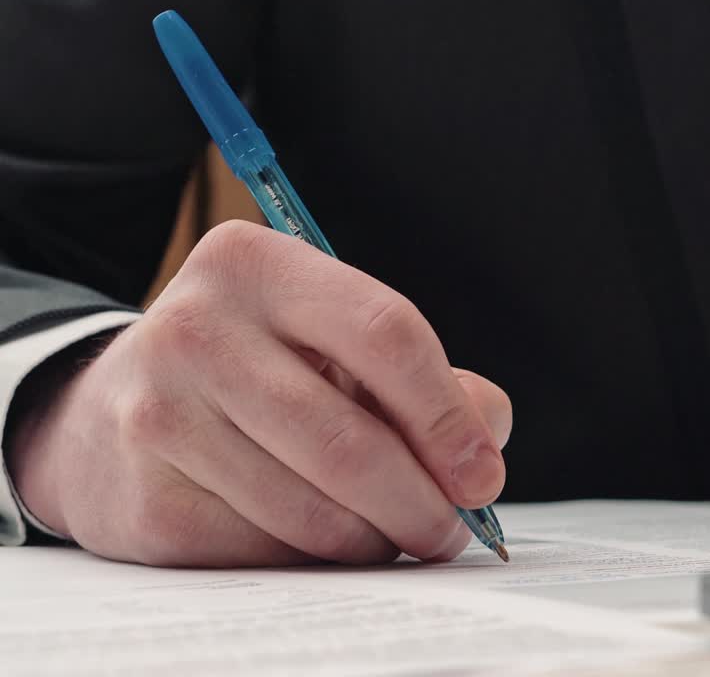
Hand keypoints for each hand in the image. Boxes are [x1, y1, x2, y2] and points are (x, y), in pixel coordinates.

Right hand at [8, 221, 511, 566]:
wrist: (111, 411)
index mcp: (257, 265)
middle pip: (350, 441)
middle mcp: (196, 328)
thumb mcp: (335, 341)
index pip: (386, 334)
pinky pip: (266, 553)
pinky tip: (318, 537)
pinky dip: (313, 559)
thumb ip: (431, 380)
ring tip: (391, 534)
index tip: (481, 475)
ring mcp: (159, 415)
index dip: (447, 416)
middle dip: (420, 502)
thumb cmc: (258, 370)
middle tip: (449, 531)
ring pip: (311, 511)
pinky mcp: (144, 500)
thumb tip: (481, 450)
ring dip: (373, 539)